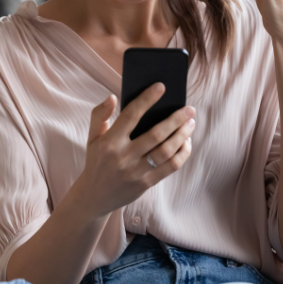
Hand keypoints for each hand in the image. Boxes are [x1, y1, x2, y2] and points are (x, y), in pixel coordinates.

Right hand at [75, 83, 195, 218]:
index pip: (131, 115)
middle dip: (176, 119)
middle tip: (189, 109)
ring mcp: (136, 172)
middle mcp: (123, 156)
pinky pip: (170, 167)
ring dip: (182, 135)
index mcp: (110, 141)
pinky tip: (186, 142)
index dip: (147, 99)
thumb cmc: (97, 160)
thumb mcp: (92, 137)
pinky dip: (182, 153)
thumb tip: (113, 97)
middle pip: (156, 134)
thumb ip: (99, 115)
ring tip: (190, 123)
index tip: (161, 87)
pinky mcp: (146, 184)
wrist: (94, 196)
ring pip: (166, 151)